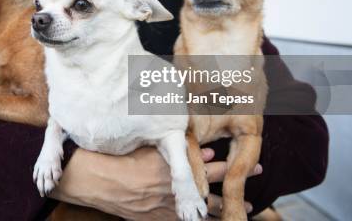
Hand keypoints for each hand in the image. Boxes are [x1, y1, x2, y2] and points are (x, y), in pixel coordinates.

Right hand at [51, 147, 261, 219]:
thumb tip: (196, 138)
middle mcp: (170, 187)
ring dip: (224, 207)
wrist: (93, 180)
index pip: (205, 164)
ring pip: (202, 211)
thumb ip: (168, 141)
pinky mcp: (154, 218)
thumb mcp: (143, 142)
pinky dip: (198, 219)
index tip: (246, 159)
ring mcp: (164, 206)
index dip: (226, 162)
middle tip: (258, 176)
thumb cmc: (115, 156)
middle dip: (234, 184)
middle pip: (210, 188)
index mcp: (168, 166)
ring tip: (247, 205)